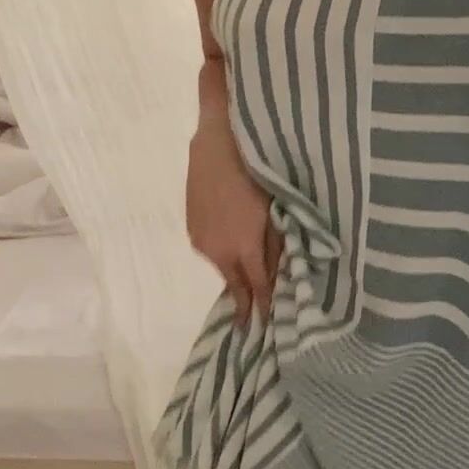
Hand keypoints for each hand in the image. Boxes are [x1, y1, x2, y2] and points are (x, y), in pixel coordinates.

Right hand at [186, 128, 282, 328]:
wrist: (219, 143)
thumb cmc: (257, 174)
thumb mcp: (275, 212)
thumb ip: (276, 246)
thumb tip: (278, 273)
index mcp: (242, 249)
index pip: (255, 288)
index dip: (262, 307)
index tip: (266, 326)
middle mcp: (217, 252)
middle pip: (234, 283)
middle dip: (244, 300)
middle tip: (252, 318)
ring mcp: (200, 240)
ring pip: (221, 266)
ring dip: (234, 272)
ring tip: (246, 278)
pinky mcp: (191, 227)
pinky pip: (211, 250)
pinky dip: (223, 254)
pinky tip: (231, 246)